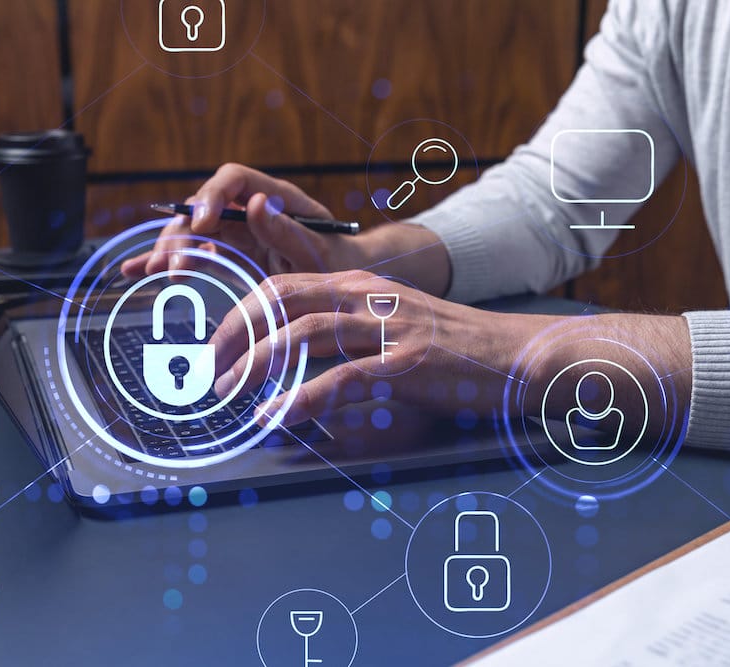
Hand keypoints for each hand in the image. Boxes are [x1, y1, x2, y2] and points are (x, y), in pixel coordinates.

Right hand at [121, 163, 362, 278]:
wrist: (342, 284)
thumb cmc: (338, 264)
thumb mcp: (320, 251)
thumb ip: (288, 230)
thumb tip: (253, 202)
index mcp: (275, 197)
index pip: (233, 180)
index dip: (212, 197)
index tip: (202, 224)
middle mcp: (248, 208)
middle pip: (203, 206)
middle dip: (183, 232)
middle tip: (174, 265)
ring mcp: (234, 230)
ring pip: (190, 230)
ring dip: (168, 248)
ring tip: (152, 270)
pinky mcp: (226, 253)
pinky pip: (191, 252)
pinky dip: (164, 260)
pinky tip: (135, 269)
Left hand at [208, 270, 546, 425]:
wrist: (518, 354)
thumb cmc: (454, 347)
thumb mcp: (394, 323)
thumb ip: (348, 332)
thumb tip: (297, 361)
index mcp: (360, 285)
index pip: (282, 286)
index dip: (241, 315)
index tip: (217, 348)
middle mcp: (369, 297)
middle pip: (281, 303)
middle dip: (236, 337)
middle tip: (210, 374)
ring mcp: (389, 327)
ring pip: (303, 335)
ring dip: (257, 367)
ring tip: (230, 396)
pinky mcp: (408, 364)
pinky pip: (342, 379)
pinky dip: (302, 400)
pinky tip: (277, 417)